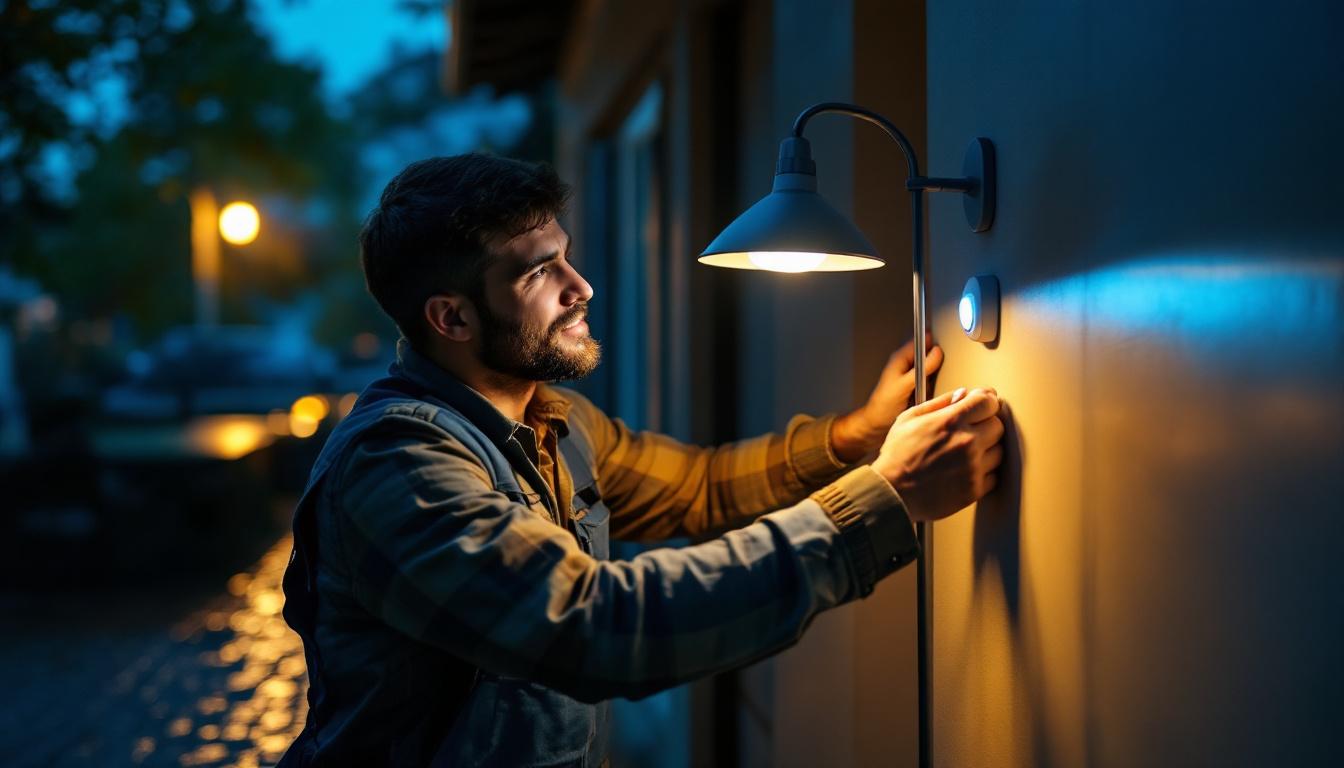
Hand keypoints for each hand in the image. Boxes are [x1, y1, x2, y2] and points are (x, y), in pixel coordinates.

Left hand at [832, 334, 943, 461]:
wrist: (877, 424)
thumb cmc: (883, 405)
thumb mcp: (904, 385)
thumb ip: (922, 368)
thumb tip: (937, 352)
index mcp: (900, 359)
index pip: (920, 340)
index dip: (933, 339)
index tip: (947, 342)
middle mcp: (906, 365)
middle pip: (927, 353)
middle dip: (938, 358)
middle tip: (946, 365)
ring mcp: (912, 376)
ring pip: (931, 368)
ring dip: (937, 373)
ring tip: (938, 382)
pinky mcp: (916, 387)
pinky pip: (930, 381)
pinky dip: (934, 384)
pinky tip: (934, 392)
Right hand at [871, 387, 1004, 521]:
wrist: (892, 493)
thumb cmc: (897, 456)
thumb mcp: (909, 419)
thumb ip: (939, 403)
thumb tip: (962, 394)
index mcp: (950, 421)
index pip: (987, 402)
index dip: (987, 400)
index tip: (984, 403)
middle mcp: (966, 442)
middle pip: (998, 425)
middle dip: (986, 424)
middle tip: (971, 430)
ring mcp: (973, 467)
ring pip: (998, 451)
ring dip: (987, 449)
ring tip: (965, 453)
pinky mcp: (974, 489)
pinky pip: (993, 475)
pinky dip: (983, 472)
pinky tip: (965, 470)